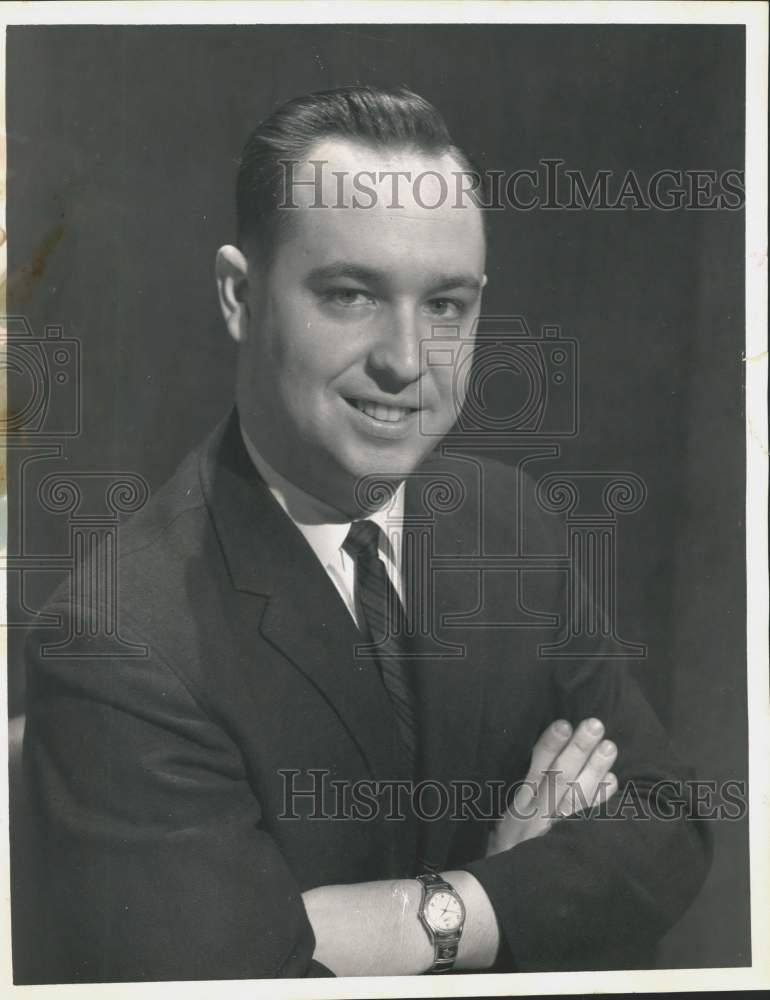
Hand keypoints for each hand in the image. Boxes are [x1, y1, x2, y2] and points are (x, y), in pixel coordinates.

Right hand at [486, 717, 617, 855]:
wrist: (511, 888)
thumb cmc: (510, 845)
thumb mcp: (504, 817)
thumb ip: (522, 791)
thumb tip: (543, 753)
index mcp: (520, 804)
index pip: (535, 769)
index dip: (549, 745)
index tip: (564, 724)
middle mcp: (539, 815)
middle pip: (560, 777)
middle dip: (578, 750)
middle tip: (595, 725)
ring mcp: (558, 830)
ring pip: (578, 796)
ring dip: (595, 769)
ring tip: (609, 746)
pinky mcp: (572, 844)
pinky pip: (590, 820)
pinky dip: (601, 799)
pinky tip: (613, 781)